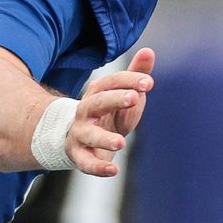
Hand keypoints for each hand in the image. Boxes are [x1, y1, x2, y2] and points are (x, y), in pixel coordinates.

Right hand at [66, 47, 155, 176]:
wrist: (74, 138)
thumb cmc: (106, 114)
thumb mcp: (122, 95)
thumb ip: (135, 75)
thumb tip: (148, 51)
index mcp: (97, 94)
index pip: (111, 82)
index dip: (129, 80)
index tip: (148, 83)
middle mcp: (86, 111)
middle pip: (97, 102)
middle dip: (115, 99)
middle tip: (134, 98)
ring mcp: (80, 133)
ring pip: (89, 134)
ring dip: (104, 138)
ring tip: (121, 142)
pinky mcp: (79, 154)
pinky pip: (86, 162)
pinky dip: (98, 167)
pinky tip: (113, 170)